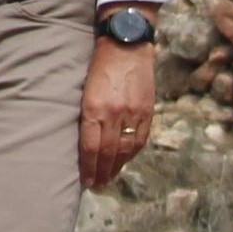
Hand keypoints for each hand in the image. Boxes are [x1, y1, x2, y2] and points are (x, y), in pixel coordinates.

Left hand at [79, 40, 157, 190]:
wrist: (126, 45)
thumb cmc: (98, 66)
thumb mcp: (84, 90)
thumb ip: (87, 116)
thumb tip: (85, 143)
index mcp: (95, 108)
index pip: (91, 147)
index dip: (89, 168)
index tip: (86, 182)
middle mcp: (115, 114)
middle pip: (108, 152)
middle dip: (102, 172)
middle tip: (97, 186)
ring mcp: (134, 113)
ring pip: (126, 149)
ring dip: (117, 167)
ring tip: (109, 178)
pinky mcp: (148, 111)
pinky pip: (140, 139)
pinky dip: (131, 154)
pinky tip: (124, 161)